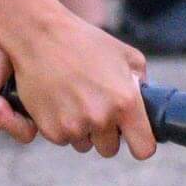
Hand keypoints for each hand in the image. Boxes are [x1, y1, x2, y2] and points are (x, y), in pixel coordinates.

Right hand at [5, 17, 154, 158]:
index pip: (143, 148)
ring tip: (74, 98)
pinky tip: (58, 101)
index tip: (133, 136)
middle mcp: (102, 118)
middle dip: (106, 133)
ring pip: (85, 144)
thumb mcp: (125, 54)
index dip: (140, 142)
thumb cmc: (83, 41)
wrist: (39, 36)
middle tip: (95, 106)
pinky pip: (63, 139)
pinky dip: (61, 126)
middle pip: (110, 149)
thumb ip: (141, 82)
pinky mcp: (51, 130)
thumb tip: (146, 102)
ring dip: (82, 129)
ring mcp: (75, 127)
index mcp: (126, 101)